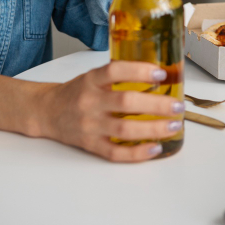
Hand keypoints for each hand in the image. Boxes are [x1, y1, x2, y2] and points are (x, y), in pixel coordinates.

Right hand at [36, 61, 183, 161]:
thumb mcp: (93, 76)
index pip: (114, 71)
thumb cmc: (77, 92)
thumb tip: (160, 75)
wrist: (47, 111)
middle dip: (156, 105)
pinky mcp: (90, 145)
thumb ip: (120, 75)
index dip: (138, 71)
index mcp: (91, 80)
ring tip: (173, 125)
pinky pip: (115, 152)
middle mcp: (89, 101)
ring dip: (153, 129)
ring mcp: (89, 125)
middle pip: (125, 103)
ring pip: (124, 129)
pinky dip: (137, 152)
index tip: (160, 73)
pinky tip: (155, 147)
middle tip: (177, 105)